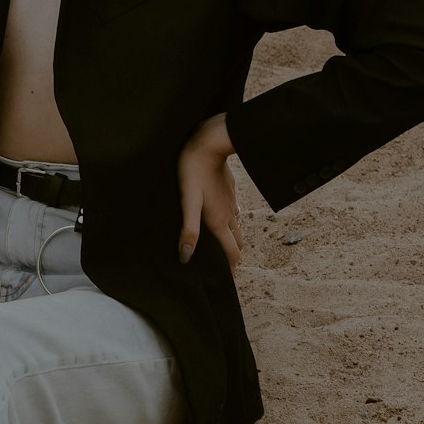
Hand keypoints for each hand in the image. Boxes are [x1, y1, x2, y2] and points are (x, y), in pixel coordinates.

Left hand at [177, 113, 243, 271]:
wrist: (209, 142)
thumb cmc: (193, 170)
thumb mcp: (188, 200)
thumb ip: (188, 229)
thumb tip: (186, 256)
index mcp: (219, 221)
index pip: (232, 254)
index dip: (230, 269)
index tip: (223, 280)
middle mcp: (230, 215)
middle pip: (237, 244)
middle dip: (232, 257)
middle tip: (220, 266)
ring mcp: (232, 203)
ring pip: (237, 228)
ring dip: (231, 240)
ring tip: (219, 247)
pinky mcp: (230, 191)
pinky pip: (234, 213)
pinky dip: (229, 224)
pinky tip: (217, 219)